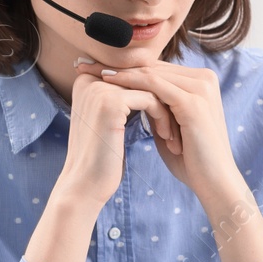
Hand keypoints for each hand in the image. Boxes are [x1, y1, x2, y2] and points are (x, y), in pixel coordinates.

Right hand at [55, 60, 180, 209]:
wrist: (86, 185)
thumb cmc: (103, 157)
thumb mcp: (111, 120)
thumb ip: (123, 98)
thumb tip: (150, 84)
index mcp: (87, 79)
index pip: (133, 77)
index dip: (155, 96)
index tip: (169, 117)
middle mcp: (89, 78)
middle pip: (142, 80)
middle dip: (164, 102)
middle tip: (176, 125)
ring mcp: (98, 88)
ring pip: (150, 88)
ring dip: (167, 111)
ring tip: (172, 135)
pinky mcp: (110, 102)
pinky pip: (151, 100)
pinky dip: (163, 118)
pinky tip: (167, 137)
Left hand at [74, 57, 242, 204]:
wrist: (214, 182)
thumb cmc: (190, 159)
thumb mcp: (168, 125)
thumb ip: (156, 106)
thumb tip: (130, 94)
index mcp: (200, 82)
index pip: (155, 68)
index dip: (124, 67)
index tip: (94, 67)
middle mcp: (204, 78)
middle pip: (152, 66)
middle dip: (116, 65)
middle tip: (85, 62)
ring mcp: (201, 88)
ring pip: (151, 73)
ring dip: (118, 71)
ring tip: (91, 71)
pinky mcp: (193, 101)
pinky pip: (155, 86)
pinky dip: (129, 83)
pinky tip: (107, 82)